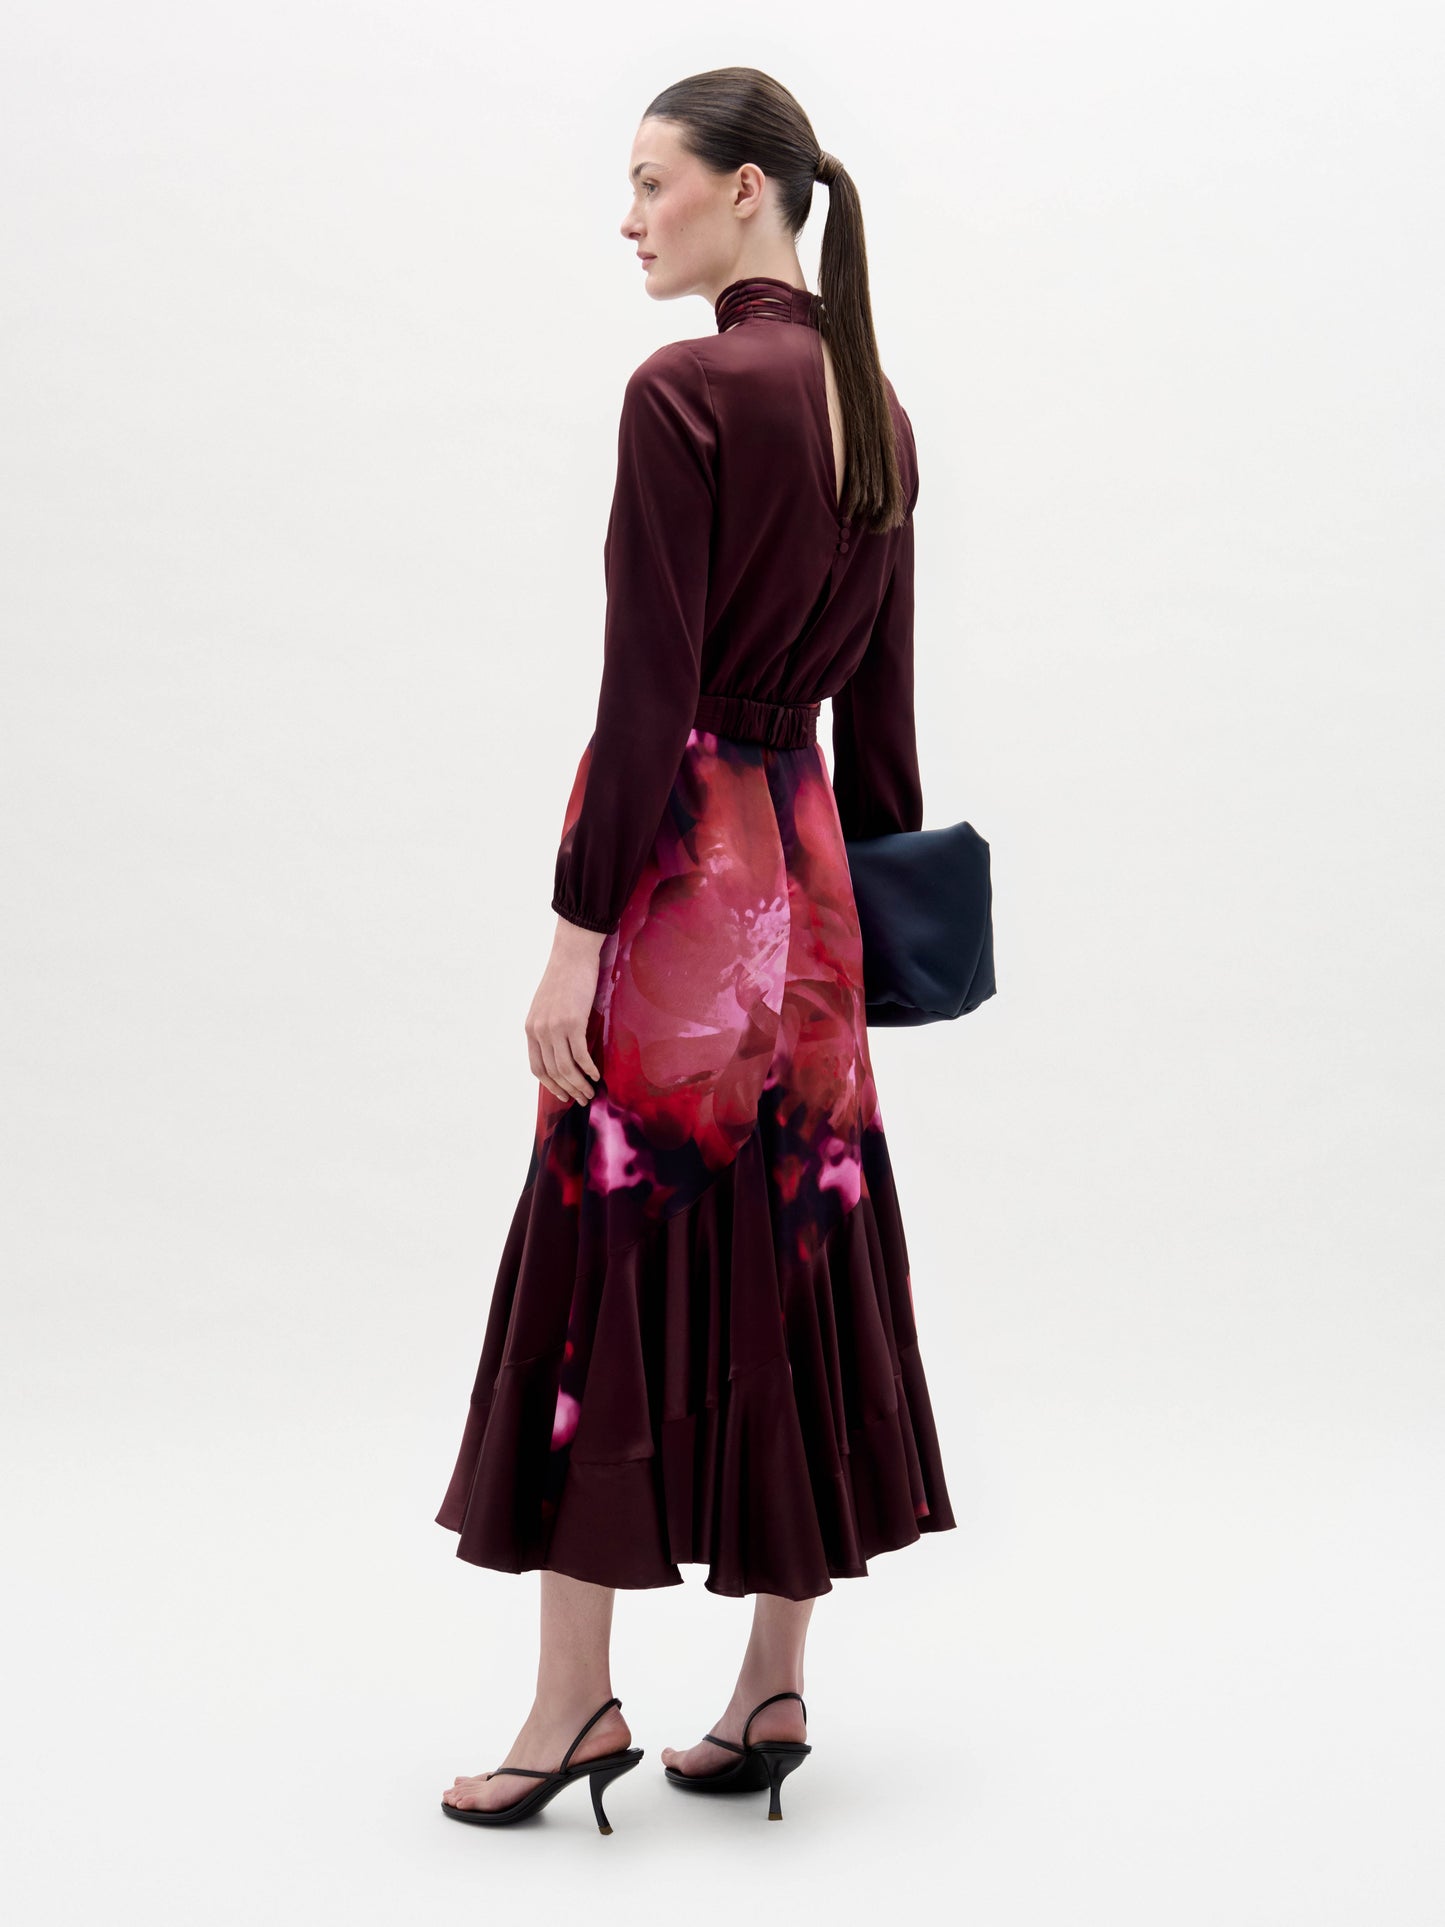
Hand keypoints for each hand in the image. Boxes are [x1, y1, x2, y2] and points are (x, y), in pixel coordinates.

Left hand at [526, 917, 605, 1103]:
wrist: (572, 954)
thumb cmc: (564, 978)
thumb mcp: (547, 1006)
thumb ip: (548, 1028)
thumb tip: (560, 1051)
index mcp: (530, 1029)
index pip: (537, 1067)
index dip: (551, 1085)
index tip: (563, 1095)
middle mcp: (539, 1031)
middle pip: (552, 1072)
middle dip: (568, 1090)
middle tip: (583, 1099)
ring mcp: (555, 1027)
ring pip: (566, 1067)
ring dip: (580, 1084)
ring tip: (591, 1092)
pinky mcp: (573, 1022)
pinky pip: (580, 1055)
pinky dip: (588, 1069)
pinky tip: (596, 1075)